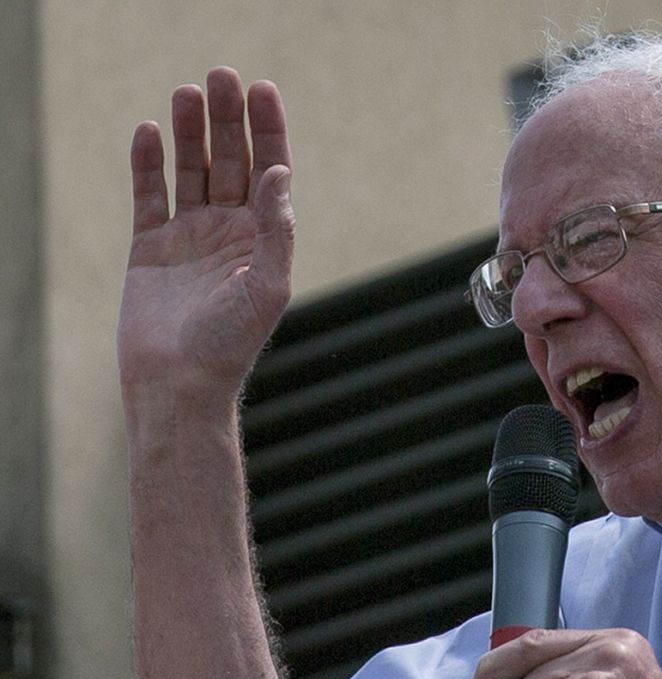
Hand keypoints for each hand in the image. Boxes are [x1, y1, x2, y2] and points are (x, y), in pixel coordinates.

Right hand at [120, 67, 292, 396]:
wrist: (179, 383)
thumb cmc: (232, 342)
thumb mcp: (268, 284)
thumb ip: (276, 227)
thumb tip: (279, 172)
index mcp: (264, 237)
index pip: (270, 170)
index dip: (268, 130)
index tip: (262, 90)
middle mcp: (230, 231)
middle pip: (230, 160)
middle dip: (227, 119)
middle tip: (219, 75)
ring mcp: (190, 236)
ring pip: (190, 170)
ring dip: (189, 131)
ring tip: (186, 91)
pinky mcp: (151, 248)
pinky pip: (149, 196)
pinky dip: (147, 164)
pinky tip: (146, 132)